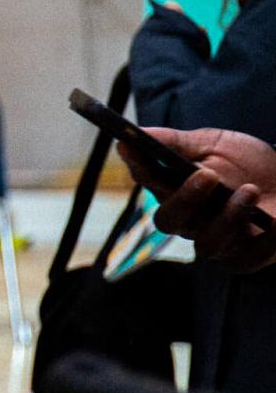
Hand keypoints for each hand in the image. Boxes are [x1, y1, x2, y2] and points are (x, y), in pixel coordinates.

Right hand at [122, 127, 275, 272]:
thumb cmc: (245, 164)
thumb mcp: (213, 144)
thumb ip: (178, 142)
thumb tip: (140, 132)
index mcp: (173, 189)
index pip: (147, 179)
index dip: (138, 164)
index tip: (131, 146)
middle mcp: (188, 219)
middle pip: (169, 220)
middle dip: (185, 199)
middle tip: (207, 174)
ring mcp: (214, 240)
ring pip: (206, 243)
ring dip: (228, 217)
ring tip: (250, 190)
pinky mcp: (243, 258)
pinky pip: (244, 260)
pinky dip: (263, 241)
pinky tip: (274, 222)